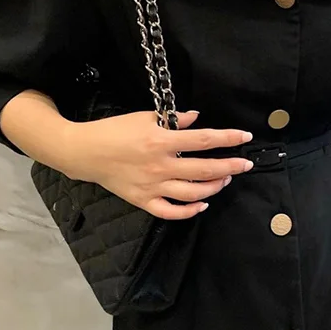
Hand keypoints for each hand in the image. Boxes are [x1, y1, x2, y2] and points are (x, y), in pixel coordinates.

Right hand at [60, 109, 253, 219]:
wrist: (85, 152)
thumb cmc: (114, 131)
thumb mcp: (144, 117)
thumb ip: (174, 119)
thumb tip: (197, 118)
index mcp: (161, 142)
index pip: (203, 140)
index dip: (228, 139)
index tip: (245, 137)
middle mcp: (160, 166)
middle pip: (204, 170)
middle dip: (230, 167)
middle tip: (245, 164)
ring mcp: (152, 186)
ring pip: (192, 193)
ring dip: (214, 187)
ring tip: (225, 179)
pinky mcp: (143, 201)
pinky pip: (171, 211)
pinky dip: (189, 210)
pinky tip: (202, 203)